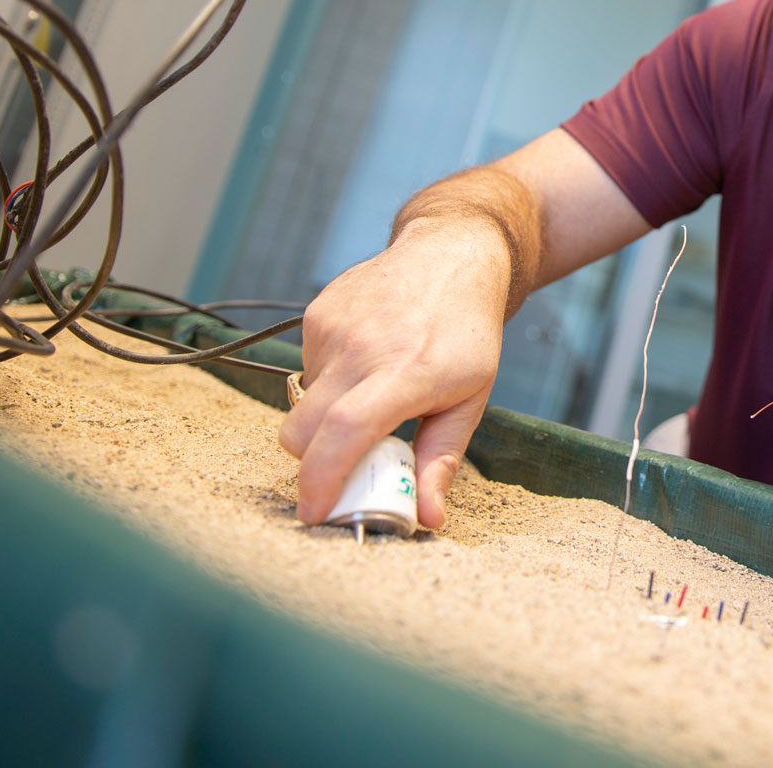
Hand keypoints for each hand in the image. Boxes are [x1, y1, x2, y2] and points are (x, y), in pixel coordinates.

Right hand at [278, 218, 512, 529]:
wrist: (451, 255)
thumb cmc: (467, 332)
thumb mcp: (470, 399)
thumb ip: (442, 461)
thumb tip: (428, 518)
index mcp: (408, 373)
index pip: (347, 430)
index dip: (321, 478)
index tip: (314, 511)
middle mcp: (363, 349)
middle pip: (302, 431)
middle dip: (314, 462)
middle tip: (352, 463)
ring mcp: (333, 328)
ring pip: (302, 404)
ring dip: (327, 418)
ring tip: (373, 395)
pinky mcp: (315, 314)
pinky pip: (306, 371)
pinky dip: (328, 383)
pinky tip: (365, 360)